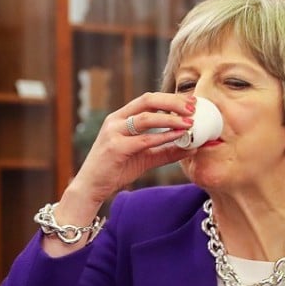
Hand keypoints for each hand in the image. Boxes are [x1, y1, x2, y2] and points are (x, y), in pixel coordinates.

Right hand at [71, 92, 195, 206]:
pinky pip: (144, 139)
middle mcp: (116, 120)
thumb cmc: (116, 169)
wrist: (90, 186)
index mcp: (121, 117)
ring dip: (171, 118)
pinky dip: (163, 136)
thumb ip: (166, 150)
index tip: (192, 103)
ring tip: (190, 122)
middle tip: (194, 107)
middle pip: (148, 100)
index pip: (148, 99)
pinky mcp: (115, 148)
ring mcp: (113, 132)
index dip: (171, 99)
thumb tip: (193, 147)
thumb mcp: (144, 157)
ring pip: (146, 118)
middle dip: (173, 102)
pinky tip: (178, 137)